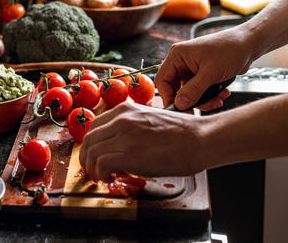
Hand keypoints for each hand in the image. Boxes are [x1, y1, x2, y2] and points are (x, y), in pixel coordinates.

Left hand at [79, 102, 205, 181]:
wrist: (200, 138)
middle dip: (87, 158)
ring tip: (101, 177)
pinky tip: (110, 178)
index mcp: (126, 109)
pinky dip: (101, 174)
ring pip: (91, 152)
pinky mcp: (129, 154)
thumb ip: (132, 125)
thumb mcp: (151, 118)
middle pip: (89, 139)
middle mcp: (121, 119)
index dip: (92, 144)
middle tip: (93, 170)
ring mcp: (124, 136)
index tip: (96, 155)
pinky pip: (101, 164)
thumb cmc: (183, 132)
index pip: (95, 126)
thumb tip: (121, 142)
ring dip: (92, 168)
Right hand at [156, 27, 254, 110]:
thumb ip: (194, 90)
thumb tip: (179, 104)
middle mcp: (182, 62)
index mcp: (178, 55)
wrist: (249, 44)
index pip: (163, 80)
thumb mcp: (211, 72)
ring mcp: (192, 69)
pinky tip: (223, 93)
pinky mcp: (202, 75)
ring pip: (189, 93)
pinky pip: (200, 92)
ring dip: (204, 100)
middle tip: (201, 109)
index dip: (169, 97)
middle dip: (191, 100)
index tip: (180, 109)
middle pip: (176, 89)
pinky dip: (210, 96)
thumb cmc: (230, 49)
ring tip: (219, 98)